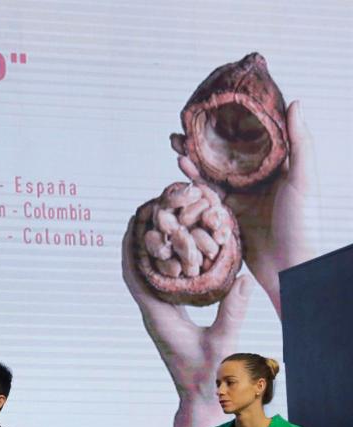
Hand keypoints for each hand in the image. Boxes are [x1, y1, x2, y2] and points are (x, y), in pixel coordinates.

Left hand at [122, 209, 252, 426]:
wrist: (202, 398)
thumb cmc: (209, 376)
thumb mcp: (222, 341)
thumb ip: (232, 312)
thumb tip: (243, 279)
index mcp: (156, 316)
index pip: (134, 276)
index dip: (130, 247)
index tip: (133, 220)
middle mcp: (153, 312)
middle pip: (137, 269)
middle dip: (139, 239)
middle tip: (147, 208)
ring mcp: (160, 314)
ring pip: (148, 275)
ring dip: (150, 248)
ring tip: (159, 219)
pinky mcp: (170, 317)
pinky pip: (162, 285)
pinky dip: (165, 264)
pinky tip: (177, 248)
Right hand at [171, 100, 318, 316]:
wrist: (288, 268)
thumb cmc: (303, 224)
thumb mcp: (304, 180)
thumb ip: (300, 143)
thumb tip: (295, 104)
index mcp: (277, 166)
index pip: (251, 137)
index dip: (231, 122)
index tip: (213, 109)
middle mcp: (257, 180)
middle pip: (225, 154)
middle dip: (203, 141)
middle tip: (183, 129)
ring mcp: (240, 198)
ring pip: (211, 174)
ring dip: (193, 161)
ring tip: (175, 148)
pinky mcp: (226, 216)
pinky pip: (205, 198)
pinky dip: (192, 186)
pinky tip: (180, 174)